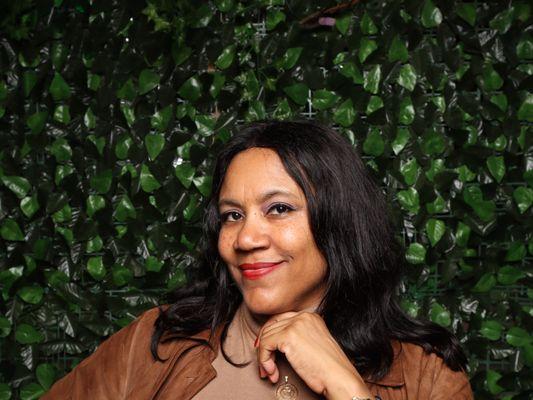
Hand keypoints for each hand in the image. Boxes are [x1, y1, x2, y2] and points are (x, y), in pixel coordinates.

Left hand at [254, 311, 372, 398]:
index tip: (267, 351)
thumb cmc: (329, 368)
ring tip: (271, 373)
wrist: (339, 377)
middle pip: (271, 327)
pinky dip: (264, 361)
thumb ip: (299, 338)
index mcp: (311, 316)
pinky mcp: (288, 336)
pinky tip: (272, 372)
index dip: (270, 335)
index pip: (281, 319)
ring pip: (265, 337)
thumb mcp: (313, 344)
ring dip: (264, 358)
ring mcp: (295, 325)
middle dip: (264, 347)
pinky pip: (264, 346)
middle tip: (266, 366)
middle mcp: (303, 317)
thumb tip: (276, 342)